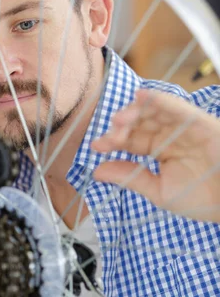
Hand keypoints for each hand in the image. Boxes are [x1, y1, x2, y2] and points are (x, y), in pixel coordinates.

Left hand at [91, 89, 219, 222]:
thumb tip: (97, 171)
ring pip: (153, 112)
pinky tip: (140, 97)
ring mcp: (182, 126)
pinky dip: (158, 100)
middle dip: (121, 127)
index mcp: (158, 150)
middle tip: (109, 135)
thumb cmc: (201, 199)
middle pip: (139, 123)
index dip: (113, 141)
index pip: (131, 141)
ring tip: (120, 120)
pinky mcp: (198, 121)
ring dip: (135, 112)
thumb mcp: (159, 191)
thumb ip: (129, 178)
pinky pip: (176, 107)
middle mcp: (168, 135)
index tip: (96, 146)